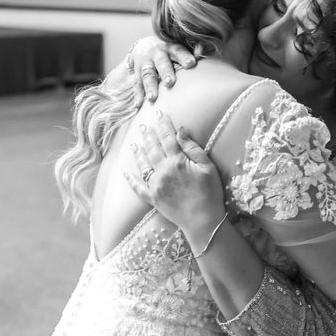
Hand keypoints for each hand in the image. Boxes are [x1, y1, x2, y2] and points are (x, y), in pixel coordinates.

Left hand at [124, 110, 224, 233]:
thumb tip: (180, 131)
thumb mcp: (207, 167)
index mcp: (177, 162)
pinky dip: (131, 179)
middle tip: (143, 126)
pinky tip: (126, 172)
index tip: (160, 115)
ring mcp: (155, 185)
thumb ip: (192, 148)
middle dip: (148, 136)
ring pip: (143, 165)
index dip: (163, 125)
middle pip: (153, 149)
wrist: (203, 221)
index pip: (168, 138)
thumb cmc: (210, 193)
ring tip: (135, 143)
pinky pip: (138, 187)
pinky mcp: (152, 198)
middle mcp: (162, 171)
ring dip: (139, 152)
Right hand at [127, 37, 196, 105]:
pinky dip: (138, 95)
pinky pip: (136, 84)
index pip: (179, 51)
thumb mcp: (180, 48)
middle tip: (170, 82)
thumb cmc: (170, 52)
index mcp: (171, 48)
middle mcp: (157, 54)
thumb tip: (202, 50)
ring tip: (152, 98)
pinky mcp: (136, 73)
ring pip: (147, 74)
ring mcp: (146, 64)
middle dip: (165, 73)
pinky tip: (138, 105)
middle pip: (162, 63)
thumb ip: (192, 50)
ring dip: (150, 86)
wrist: (144, 47)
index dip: (184, 57)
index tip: (191, 63)